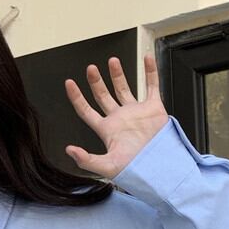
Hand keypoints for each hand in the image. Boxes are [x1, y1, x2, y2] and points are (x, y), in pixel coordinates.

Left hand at [64, 54, 168, 178]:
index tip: (69, 83)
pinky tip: (147, 59)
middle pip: (103, 96)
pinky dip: (151, 72)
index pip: (86, 111)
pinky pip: (152, 86)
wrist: (158, 167)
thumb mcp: (106, 166)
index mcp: (107, 130)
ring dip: (118, 74)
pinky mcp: (154, 109)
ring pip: (124, 89)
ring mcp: (136, 112)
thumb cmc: (134, 170)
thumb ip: (86, 160)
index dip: (77, 97)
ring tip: (112, 61)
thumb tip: (69, 150)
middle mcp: (119, 119)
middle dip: (96, 82)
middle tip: (90, 69)